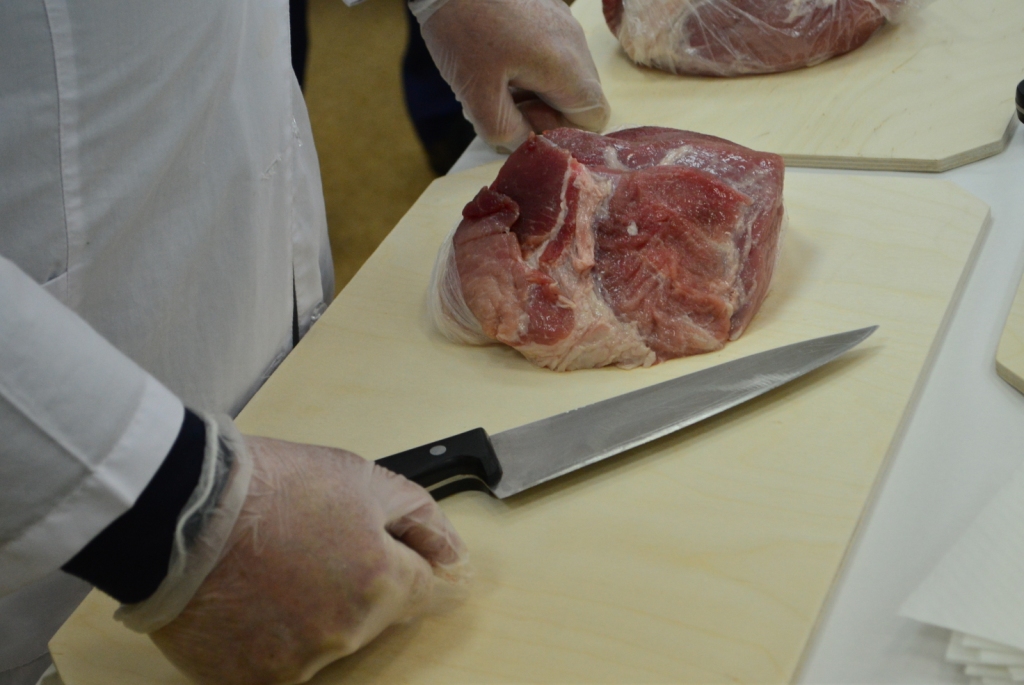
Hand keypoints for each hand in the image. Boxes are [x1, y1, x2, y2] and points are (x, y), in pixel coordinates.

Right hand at [149, 435, 466, 684]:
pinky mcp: (248, 680)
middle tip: (312, 542)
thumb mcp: (362, 478)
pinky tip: (247, 596)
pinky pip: (277, 660)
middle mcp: (345, 634)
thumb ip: (420, 519)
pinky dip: (268, 635)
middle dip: (358, 581)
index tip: (399, 556)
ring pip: (326, 639)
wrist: (178, 509)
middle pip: (375, 615)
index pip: (433, 592)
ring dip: (311, 611)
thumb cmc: (268, 487)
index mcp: (381, 583)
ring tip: (271, 566)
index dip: (420, 567)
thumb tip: (452, 552)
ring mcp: (295, 664)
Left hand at [413, 0, 610, 151]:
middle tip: (504, 103)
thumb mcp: (475, 95)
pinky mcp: (547, 10)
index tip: (524, 120)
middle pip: (579, 97)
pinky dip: (528, 67)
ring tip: (495, 82)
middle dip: (545, 112)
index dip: (562, 132)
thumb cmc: (461, 29)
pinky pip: (550, 53)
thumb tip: (522, 141)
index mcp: (565, 65)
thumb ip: (505, 131)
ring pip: (563, 76)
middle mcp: (574, 42)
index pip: (595, 118)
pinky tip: (494, 60)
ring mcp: (563, 22)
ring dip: (534, 90)